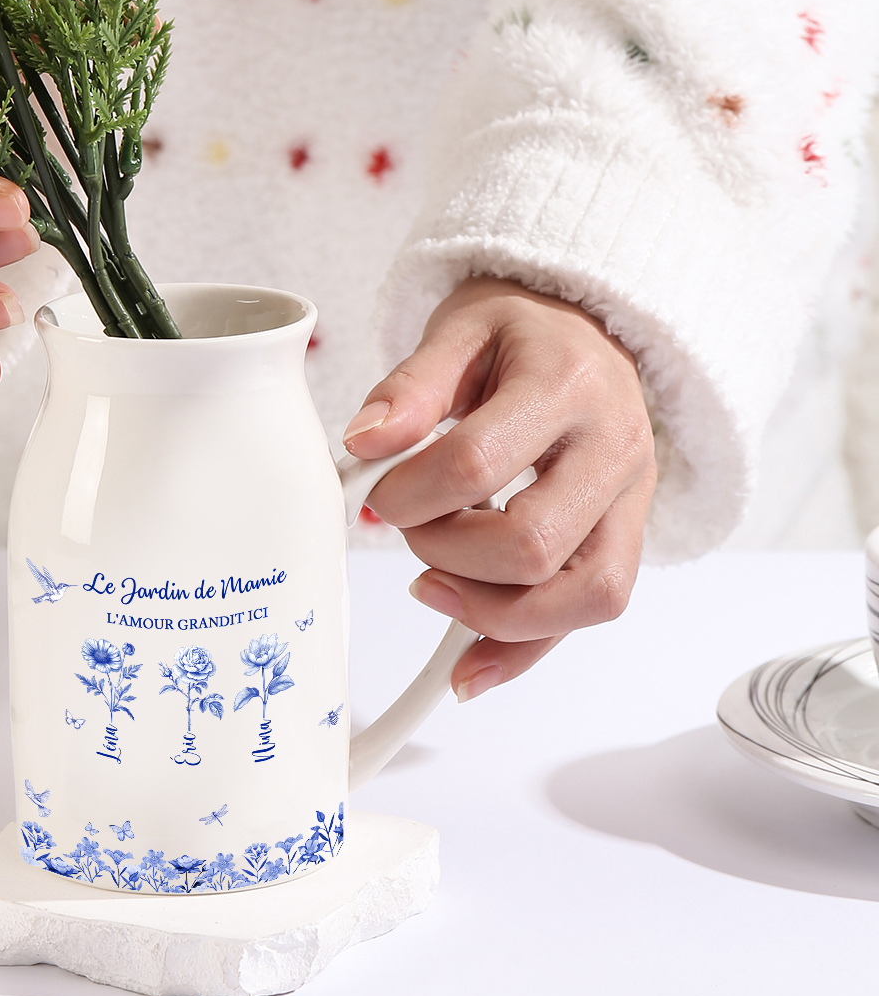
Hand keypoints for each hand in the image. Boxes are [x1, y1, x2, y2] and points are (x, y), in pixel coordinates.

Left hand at [342, 277, 655, 700]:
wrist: (586, 327)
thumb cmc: (519, 332)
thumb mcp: (458, 329)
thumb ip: (409, 386)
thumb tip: (363, 443)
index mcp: (566, 384)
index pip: (478, 463)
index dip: (411, 493)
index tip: (379, 492)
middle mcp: (615, 445)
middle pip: (533, 542)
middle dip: (447, 553)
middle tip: (409, 527)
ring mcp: (632, 497)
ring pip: (583, 594)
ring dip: (490, 612)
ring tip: (430, 587)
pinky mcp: (629, 534)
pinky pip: (594, 610)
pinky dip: (527, 650)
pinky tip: (467, 668)